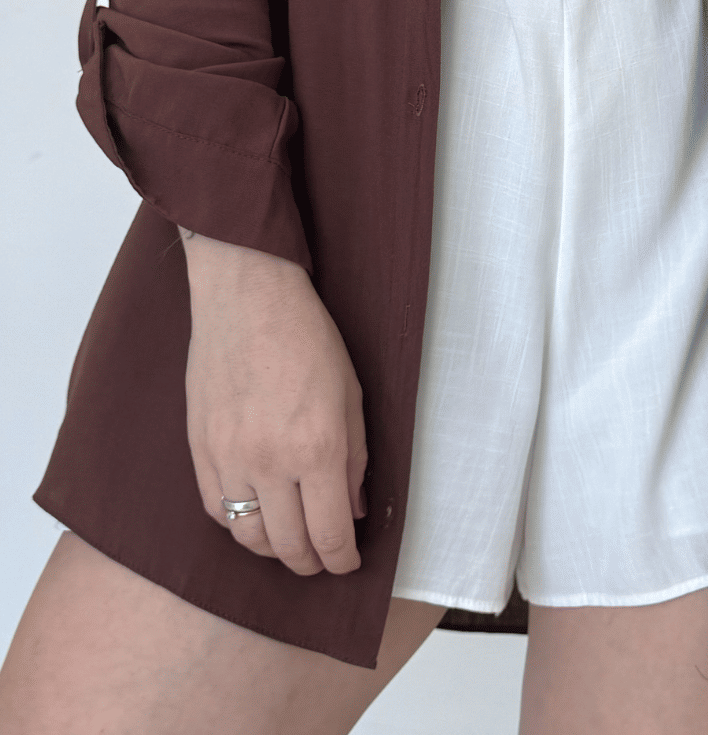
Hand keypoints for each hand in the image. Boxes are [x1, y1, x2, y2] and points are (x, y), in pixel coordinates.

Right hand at [181, 231, 367, 576]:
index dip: (343, 560)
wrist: (247, 295)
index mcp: (317, 447)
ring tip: (291, 541)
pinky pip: (216, 509)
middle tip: (324, 560)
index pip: (330, 534)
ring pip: (248, 537)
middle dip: (312, 563)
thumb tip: (353, 510)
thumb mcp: (351, 394)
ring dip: (274, 549)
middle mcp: (270, 462)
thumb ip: (356, 460)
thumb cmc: (306, 335)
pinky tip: (256, 514)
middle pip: (289, 547)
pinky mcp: (200, 448)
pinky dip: (238, 523)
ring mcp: (229, 457)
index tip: (349, 562)